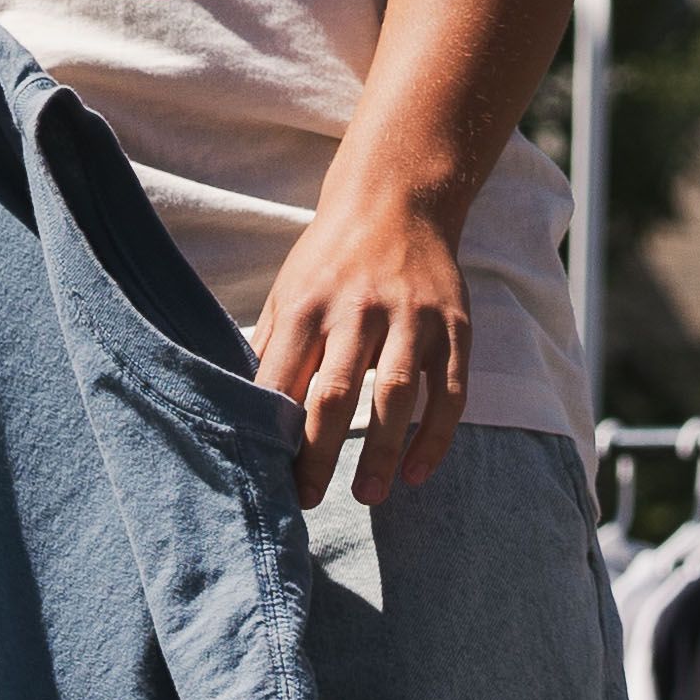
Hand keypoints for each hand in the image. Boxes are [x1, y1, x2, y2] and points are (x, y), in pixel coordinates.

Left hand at [257, 190, 474, 509]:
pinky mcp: (454, 325)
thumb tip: (245, 413)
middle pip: (335, 393)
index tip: (265, 476)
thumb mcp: (287, 291)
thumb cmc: (331, 257)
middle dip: (318, 454)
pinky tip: (417, 471)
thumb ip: (272, 348)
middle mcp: (359, 309)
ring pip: (397, 393)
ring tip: (368, 496)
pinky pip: (450, 390)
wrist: (399, 198)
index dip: (272, 433)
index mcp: (307, 305)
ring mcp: (412, 316)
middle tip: (307, 501)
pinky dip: (436, 436)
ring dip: (382, 452)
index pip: (282, 381)